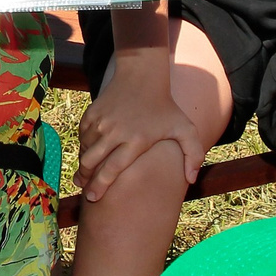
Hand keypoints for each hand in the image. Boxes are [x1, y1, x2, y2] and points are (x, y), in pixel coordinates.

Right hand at [76, 79, 196, 202]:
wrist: (142, 77)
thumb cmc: (165, 107)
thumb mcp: (185, 128)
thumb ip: (194, 154)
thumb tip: (191, 180)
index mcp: (135, 140)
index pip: (112, 169)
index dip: (100, 185)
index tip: (93, 198)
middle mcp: (114, 132)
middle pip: (91, 162)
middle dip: (85, 179)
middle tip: (86, 190)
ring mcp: (100, 122)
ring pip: (85, 150)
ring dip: (84, 164)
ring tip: (86, 174)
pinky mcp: (91, 114)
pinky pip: (82, 136)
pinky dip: (84, 146)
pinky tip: (91, 153)